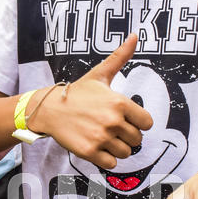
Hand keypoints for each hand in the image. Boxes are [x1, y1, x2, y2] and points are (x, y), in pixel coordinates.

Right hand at [31, 33, 152, 168]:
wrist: (50, 109)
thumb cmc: (78, 92)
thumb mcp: (100, 74)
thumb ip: (121, 57)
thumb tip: (135, 35)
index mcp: (120, 102)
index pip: (147, 123)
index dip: (138, 122)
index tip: (125, 118)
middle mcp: (112, 121)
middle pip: (137, 140)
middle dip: (126, 135)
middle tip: (110, 127)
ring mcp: (101, 138)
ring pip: (126, 153)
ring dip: (117, 148)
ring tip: (103, 136)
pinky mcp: (90, 152)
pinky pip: (112, 163)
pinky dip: (107, 158)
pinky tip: (97, 146)